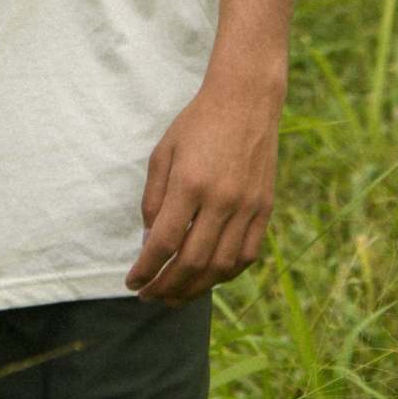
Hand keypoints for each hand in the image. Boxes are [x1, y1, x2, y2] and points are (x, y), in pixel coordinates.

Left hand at [125, 76, 281, 305]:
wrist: (245, 101)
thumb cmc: (197, 124)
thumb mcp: (163, 152)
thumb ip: (154, 198)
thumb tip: (150, 241)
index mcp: (190, 183)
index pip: (164, 242)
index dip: (146, 269)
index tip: (132, 282)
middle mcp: (221, 200)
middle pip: (192, 263)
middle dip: (166, 287)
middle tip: (148, 296)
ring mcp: (247, 207)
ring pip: (221, 266)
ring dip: (195, 289)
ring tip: (174, 297)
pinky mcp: (264, 209)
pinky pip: (246, 255)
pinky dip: (226, 274)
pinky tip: (208, 279)